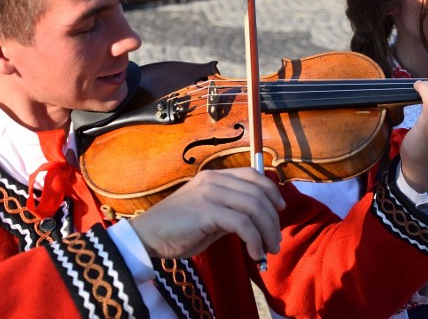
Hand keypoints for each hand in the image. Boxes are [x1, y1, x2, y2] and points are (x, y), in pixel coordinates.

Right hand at [128, 167, 284, 260]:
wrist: (146, 237)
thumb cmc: (177, 230)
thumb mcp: (210, 217)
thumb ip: (232, 212)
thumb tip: (259, 222)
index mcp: (215, 176)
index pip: (253, 175)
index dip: (271, 191)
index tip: (280, 209)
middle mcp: (214, 179)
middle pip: (258, 192)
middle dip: (273, 219)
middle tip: (275, 241)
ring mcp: (210, 193)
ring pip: (254, 207)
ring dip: (266, 231)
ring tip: (268, 250)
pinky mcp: (206, 210)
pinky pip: (241, 223)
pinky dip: (253, 240)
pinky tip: (254, 252)